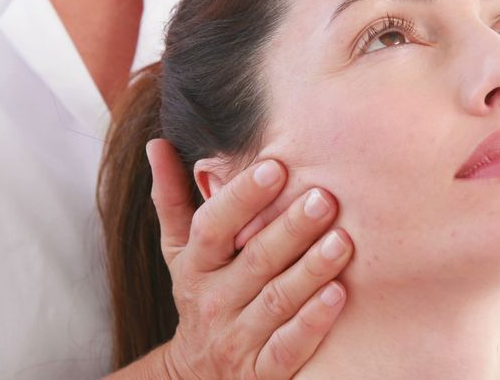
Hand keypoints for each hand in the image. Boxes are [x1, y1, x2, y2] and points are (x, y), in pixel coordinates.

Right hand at [147, 139, 352, 378]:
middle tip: (324, 198)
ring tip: (342, 240)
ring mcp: (239, 337)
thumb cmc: (201, 293)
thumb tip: (157, 143)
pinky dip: (313, 321)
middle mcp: (215, 300)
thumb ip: (172, 198)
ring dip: (310, 270)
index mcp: (196, 265)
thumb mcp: (180, 251)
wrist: (195, 375)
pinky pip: (289, 346)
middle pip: (254, 260)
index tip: (275, 167)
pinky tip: (339, 294)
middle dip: (290, 228)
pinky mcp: (263, 370)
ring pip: (277, 301)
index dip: (242, 197)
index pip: (213, 226)